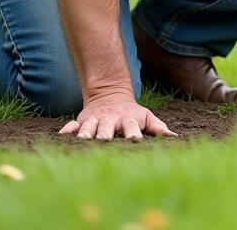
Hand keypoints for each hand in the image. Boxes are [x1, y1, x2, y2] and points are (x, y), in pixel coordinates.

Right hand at [58, 94, 176, 141]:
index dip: (133, 135)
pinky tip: (62, 135)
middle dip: (106, 135)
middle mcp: (110, 119)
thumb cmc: (132, 113)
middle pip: (107, 128)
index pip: (131, 128)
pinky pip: (73, 125)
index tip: (134, 141)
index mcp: (127, 119)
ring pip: (89, 127)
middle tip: (104, 142)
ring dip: (86, 134)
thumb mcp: (146, 117)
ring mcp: (96, 120)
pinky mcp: (83, 120)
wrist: (111, 94)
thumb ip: (158, 127)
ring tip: (82, 141)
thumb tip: (174, 138)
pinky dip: (68, 130)